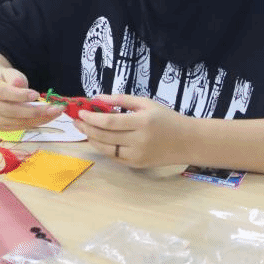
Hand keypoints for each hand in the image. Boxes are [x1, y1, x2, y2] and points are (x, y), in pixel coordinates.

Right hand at [0, 67, 61, 130]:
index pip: (1, 92)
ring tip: (55, 113)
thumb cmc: (5, 78)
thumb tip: (19, 85)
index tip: (36, 94)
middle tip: (53, 108)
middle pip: (8, 111)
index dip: (18, 95)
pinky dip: (33, 124)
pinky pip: (17, 128)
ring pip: (14, 122)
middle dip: (33, 111)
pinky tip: (46, 118)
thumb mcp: (10, 72)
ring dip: (37, 119)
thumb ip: (15, 77)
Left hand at [75, 94, 191, 167]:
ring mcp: (137, 156)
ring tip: (83, 129)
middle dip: (87, 128)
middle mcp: (139, 141)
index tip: (80, 112)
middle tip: (76, 120)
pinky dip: (103, 148)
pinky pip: (114, 157)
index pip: (110, 122)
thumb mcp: (146, 103)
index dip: (92, 118)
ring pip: (106, 149)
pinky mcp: (136, 165)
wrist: (187, 141)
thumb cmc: (166, 118)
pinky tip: (97, 139)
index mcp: (142, 122)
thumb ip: (121, 99)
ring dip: (91, 139)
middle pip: (105, 136)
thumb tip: (97, 98)